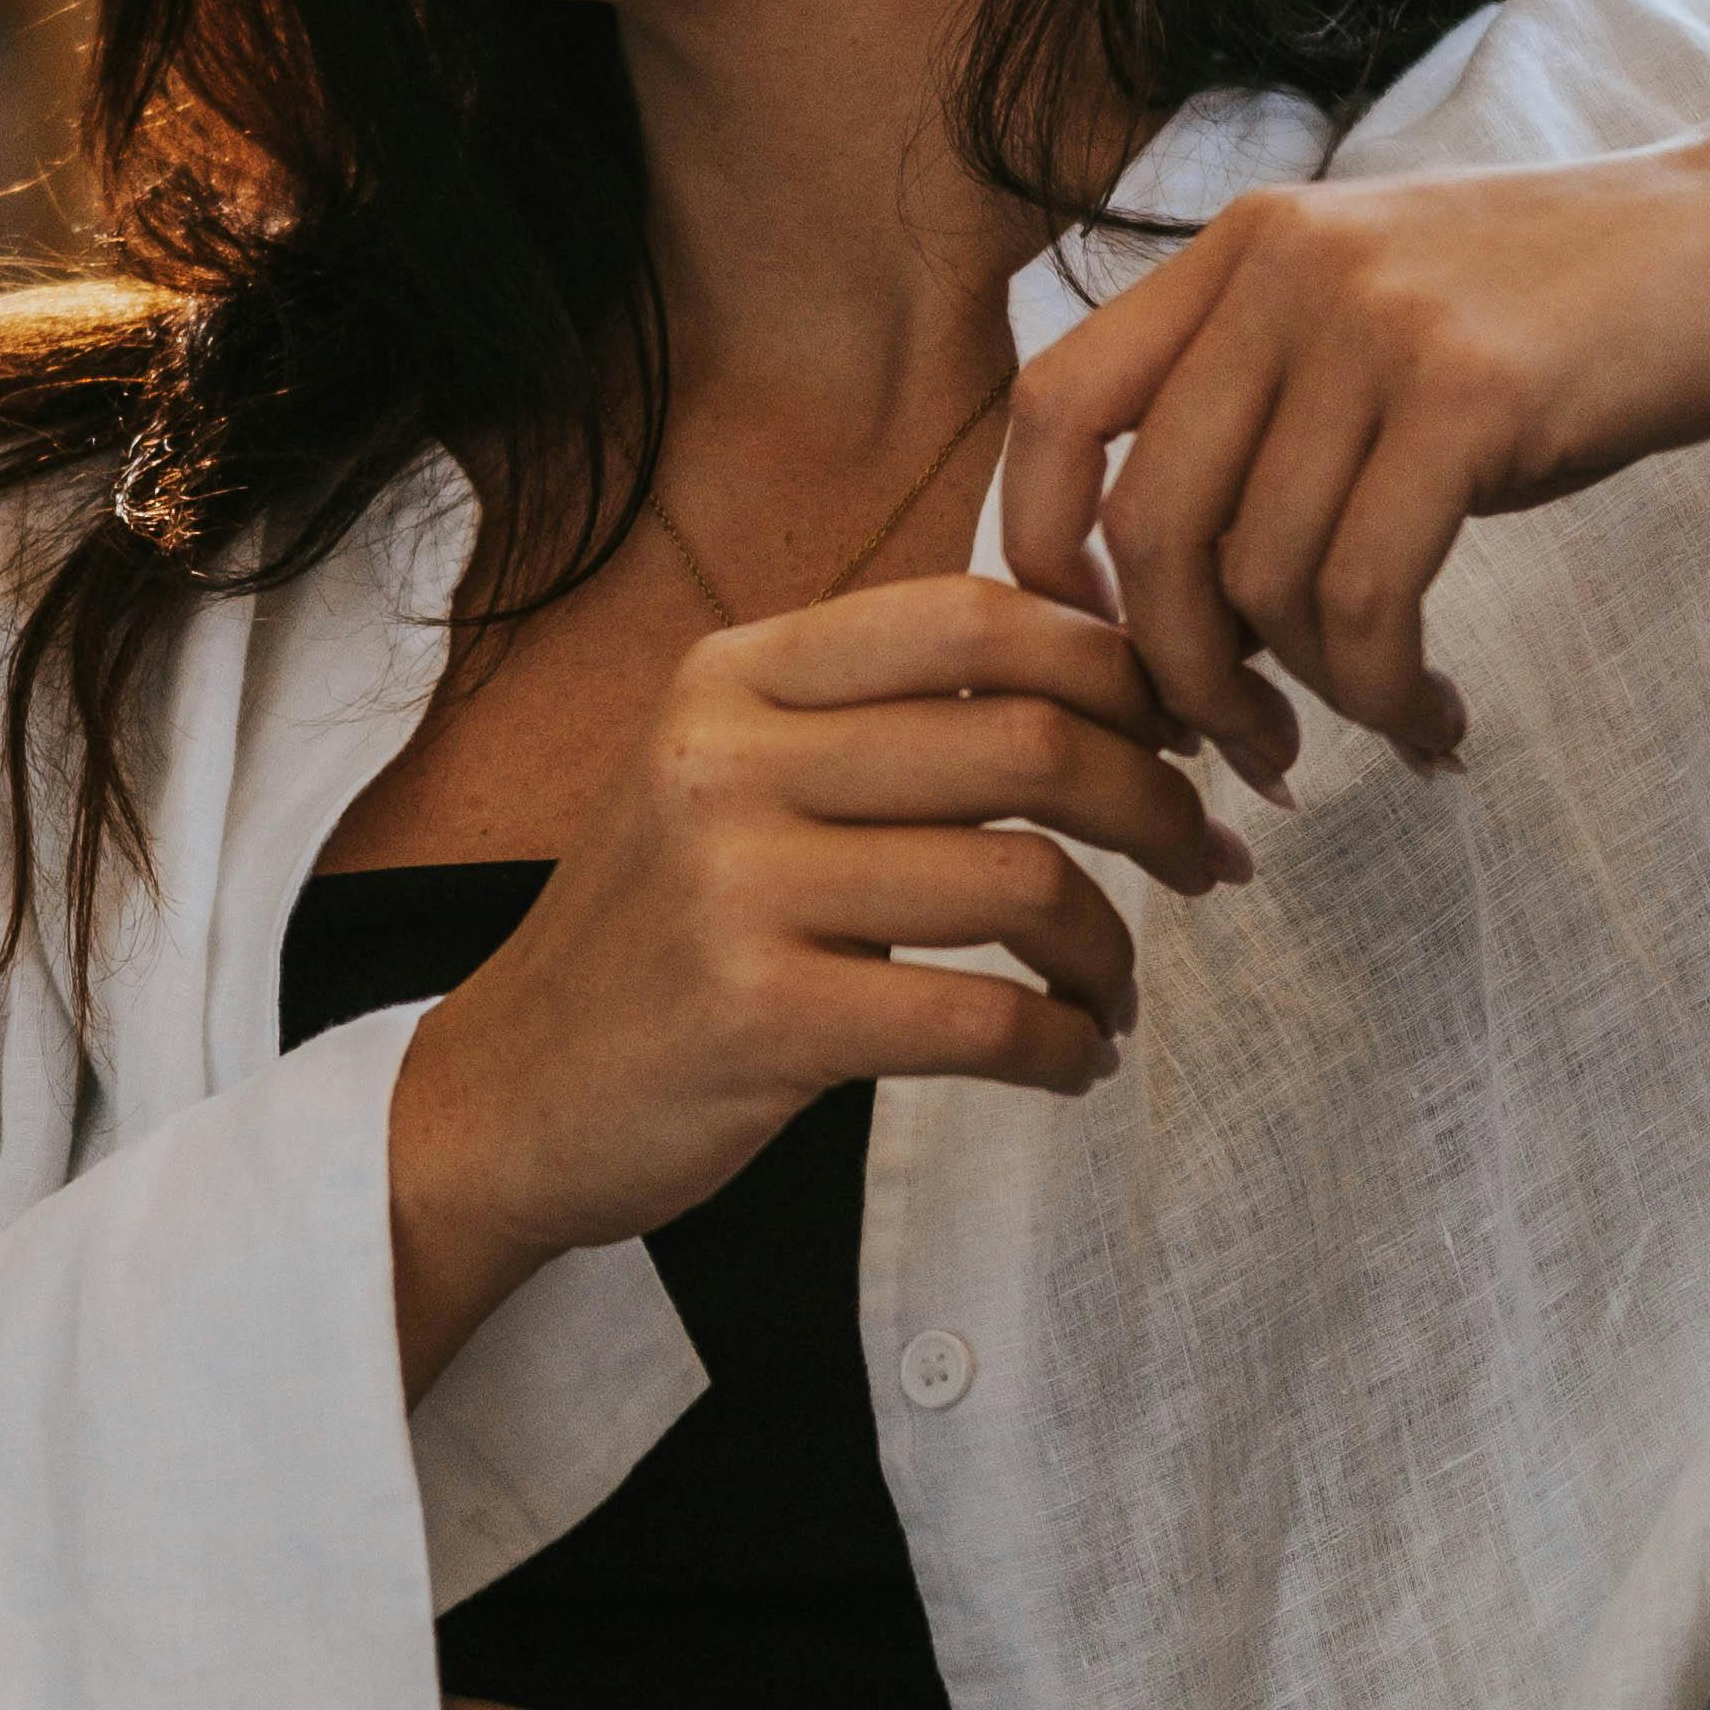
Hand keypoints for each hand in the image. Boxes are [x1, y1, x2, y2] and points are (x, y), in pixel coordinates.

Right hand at [384, 574, 1245, 1387]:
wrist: (510, 1094)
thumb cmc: (661, 936)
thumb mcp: (731, 777)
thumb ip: (878, 719)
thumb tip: (1110, 676)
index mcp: (735, 675)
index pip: (975, 615)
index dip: (1115, 665)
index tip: (1182, 731)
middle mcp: (729, 757)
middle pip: (1027, 739)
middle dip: (1156, 801)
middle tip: (1200, 858)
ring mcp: (737, 887)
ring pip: (1022, 881)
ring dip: (1113, 945)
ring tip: (1114, 988)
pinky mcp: (760, 1018)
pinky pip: (982, 1021)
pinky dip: (1063, 1047)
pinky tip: (1071, 1060)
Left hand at [1001, 3, 1709, 779]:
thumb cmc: (1578, 307)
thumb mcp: (1386, 319)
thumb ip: (1270, 417)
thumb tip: (1172, 608)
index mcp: (1241, 249)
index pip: (1050, 405)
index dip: (1037, 550)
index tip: (1104, 650)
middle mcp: (1283, 271)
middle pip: (1144, 525)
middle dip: (1180, 676)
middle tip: (1249, 749)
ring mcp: (1376, 326)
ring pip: (1259, 578)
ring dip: (1310, 696)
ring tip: (1383, 725)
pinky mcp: (1471, 395)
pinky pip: (1369, 595)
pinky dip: (1389, 692)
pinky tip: (1436, 720)